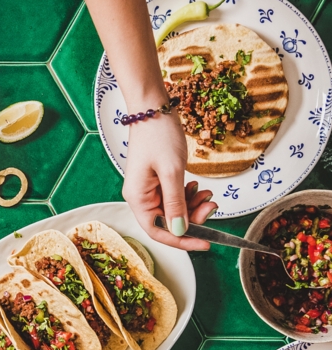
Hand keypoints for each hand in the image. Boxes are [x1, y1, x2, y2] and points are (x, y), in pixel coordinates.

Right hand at [122, 111, 217, 250]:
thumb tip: (180, 230)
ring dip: (192, 206)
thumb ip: (176, 203)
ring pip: (173, 211)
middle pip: (168, 222)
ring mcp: (149, 189)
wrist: (152, 106)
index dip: (181, 240)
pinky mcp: (157, 181)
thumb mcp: (172, 171)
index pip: (158, 231)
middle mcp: (141, 198)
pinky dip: (188, 196)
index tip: (205, 242)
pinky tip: (196, 186)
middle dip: (192, 219)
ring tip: (208, 194)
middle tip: (212, 206)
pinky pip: (174, 197)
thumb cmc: (157, 134)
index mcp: (138, 199)